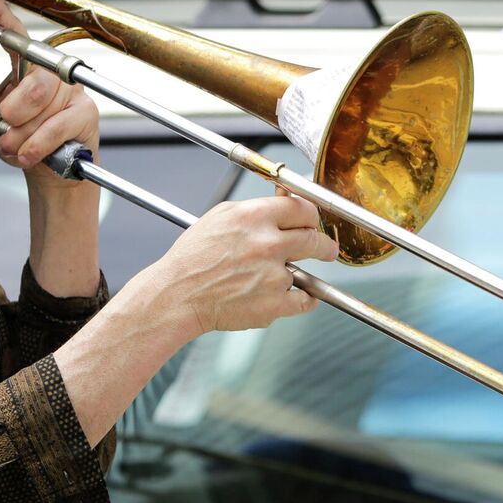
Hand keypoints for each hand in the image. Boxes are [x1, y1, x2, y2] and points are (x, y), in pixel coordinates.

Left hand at [0, 0, 99, 188]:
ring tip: (14, 146)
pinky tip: (28, 154)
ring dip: (20, 135)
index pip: (15, 35)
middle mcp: (53, 72)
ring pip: (42, 108)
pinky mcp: (86, 113)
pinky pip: (54, 128)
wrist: (50, 171)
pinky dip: (35, 146)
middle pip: (34, 80)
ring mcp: (72, 91)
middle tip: (5, 124)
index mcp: (28, 68)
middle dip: (13, 110)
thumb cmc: (23, 140)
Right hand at [144, 193, 338, 334]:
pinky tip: (287, 296)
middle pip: (315, 238)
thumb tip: (286, 198)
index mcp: (254, 217)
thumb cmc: (193, 257)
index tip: (313, 223)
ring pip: (306, 272)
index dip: (312, 216)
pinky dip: (301, 300)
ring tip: (273, 279)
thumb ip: (258, 206)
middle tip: (325, 250)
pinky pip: (305, 301)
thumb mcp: (221, 216)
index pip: (303, 208)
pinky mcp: (274, 304)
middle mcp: (267, 243)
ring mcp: (273, 275)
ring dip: (295, 275)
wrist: (177, 295)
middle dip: (324, 246)